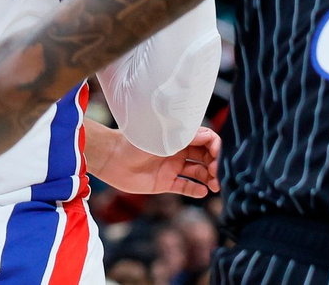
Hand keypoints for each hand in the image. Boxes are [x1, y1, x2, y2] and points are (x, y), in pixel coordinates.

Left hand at [91, 125, 220, 196]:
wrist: (111, 157)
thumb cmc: (135, 141)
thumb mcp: (161, 135)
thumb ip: (185, 136)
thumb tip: (209, 136)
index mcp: (179, 135)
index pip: (206, 139)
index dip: (216, 147)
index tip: (217, 156)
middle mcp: (178, 150)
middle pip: (205, 157)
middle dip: (215, 164)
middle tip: (217, 173)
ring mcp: (172, 167)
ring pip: (198, 173)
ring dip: (209, 178)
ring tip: (215, 185)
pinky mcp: (165, 182)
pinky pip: (185, 186)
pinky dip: (195, 190)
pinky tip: (203, 192)